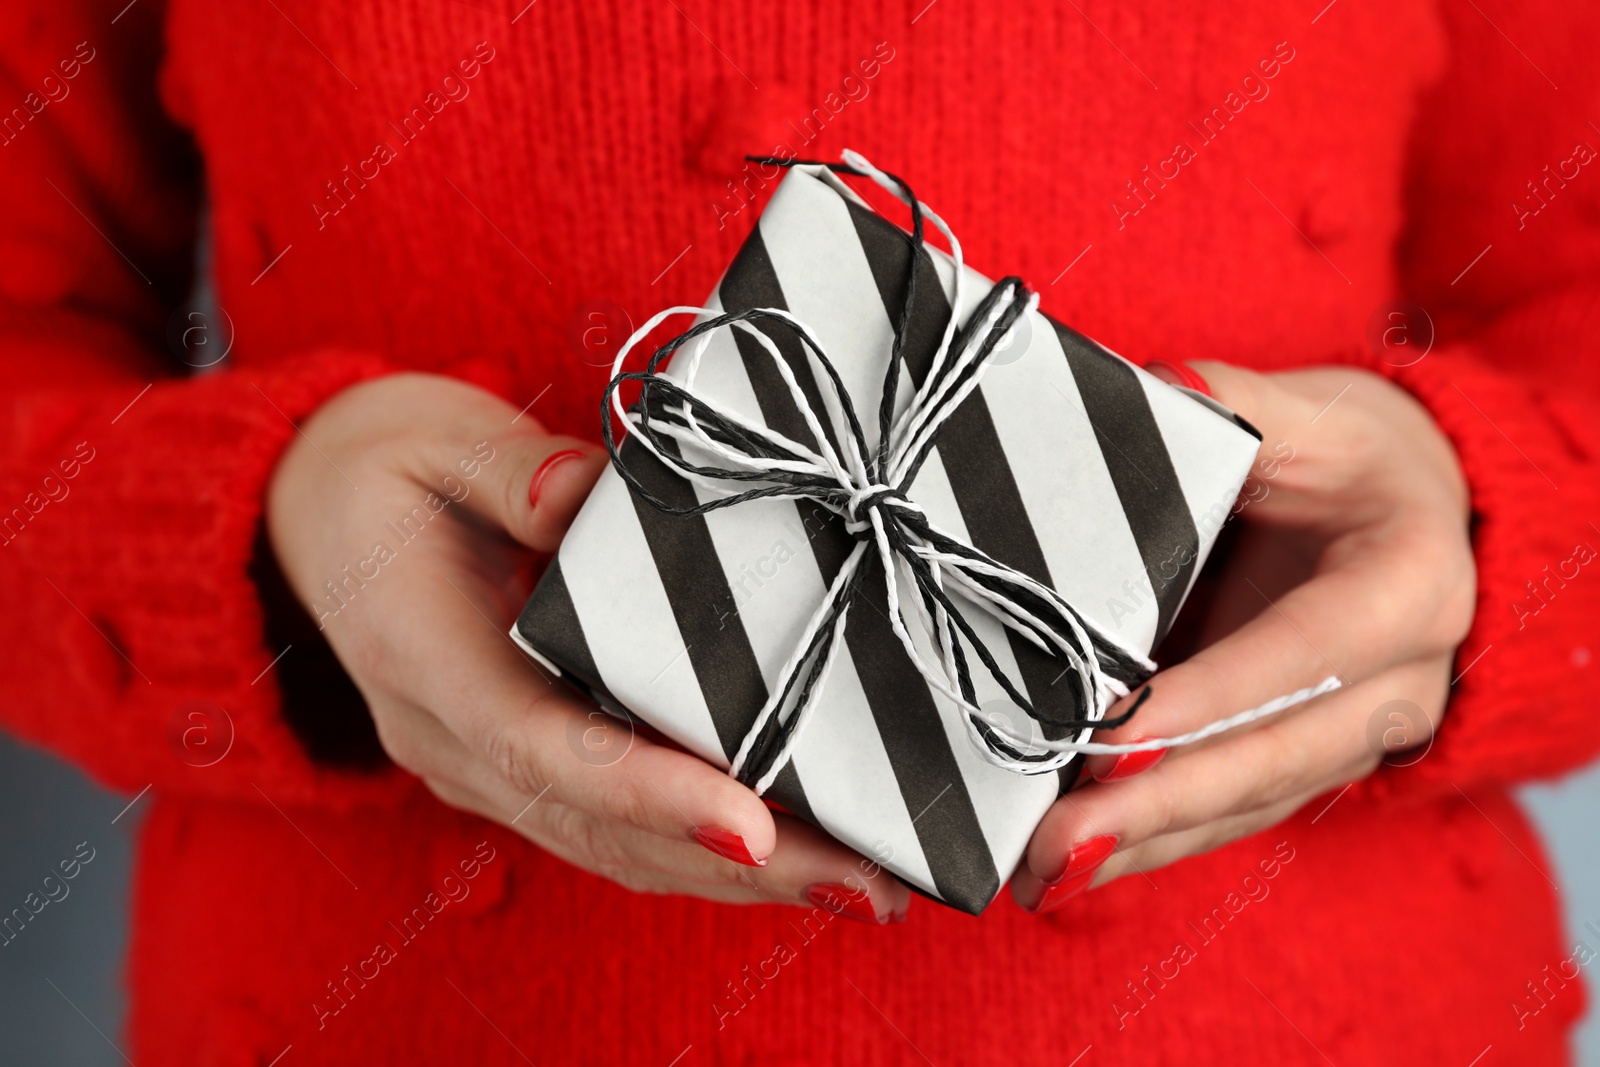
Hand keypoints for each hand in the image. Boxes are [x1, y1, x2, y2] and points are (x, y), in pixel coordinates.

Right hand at [266, 373, 909, 922]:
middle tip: (860, 876)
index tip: (751, 824)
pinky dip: (698, 851)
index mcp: (419, 656)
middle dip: (731, 860)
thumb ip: (508, 469)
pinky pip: (611, 828)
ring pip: (613, 847)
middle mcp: (450, 737)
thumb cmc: (385, 469)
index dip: (647, 792)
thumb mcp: (434, 441)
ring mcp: (483, 764)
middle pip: (598, 825)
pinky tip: (788, 858)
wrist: (317, 511)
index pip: (540, 745)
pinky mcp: (520, 762)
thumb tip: (582, 494)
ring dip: (734, 876)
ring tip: (857, 882)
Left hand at [1011, 363, 1474, 912]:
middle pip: (1276, 756)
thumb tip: (1149, 395)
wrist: (1410, 515)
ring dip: (1145, 842)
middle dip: (1162, 802)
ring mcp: (1354, 736)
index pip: (1304, 652)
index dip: (1209, 698)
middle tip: (1057, 841)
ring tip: (1043, 871)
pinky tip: (1076, 865)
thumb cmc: (1353, 459)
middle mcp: (1397, 682)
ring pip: (1248, 802)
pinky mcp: (1305, 761)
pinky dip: (1154, 841)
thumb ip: (1235, 409)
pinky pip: (1230, 812)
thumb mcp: (1309, 413)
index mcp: (1410, 584)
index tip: (1113, 734)